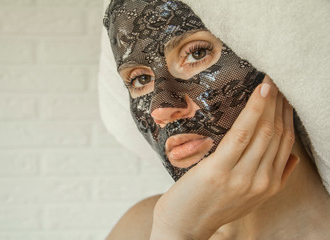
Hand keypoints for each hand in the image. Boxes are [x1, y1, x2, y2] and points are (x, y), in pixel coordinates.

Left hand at [150, 76, 297, 239]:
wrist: (183, 227)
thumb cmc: (212, 207)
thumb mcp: (249, 198)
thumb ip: (273, 179)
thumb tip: (291, 158)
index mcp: (269, 186)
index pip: (285, 143)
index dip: (287, 116)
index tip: (285, 96)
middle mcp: (261, 182)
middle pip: (277, 134)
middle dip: (280, 104)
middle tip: (278, 80)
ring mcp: (242, 177)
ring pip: (264, 131)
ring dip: (269, 102)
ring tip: (270, 81)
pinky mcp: (220, 170)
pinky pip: (242, 134)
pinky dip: (253, 110)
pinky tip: (259, 92)